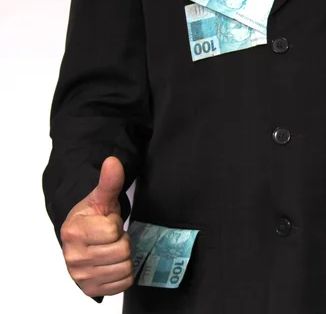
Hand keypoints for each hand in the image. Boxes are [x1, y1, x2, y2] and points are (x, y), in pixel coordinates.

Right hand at [60, 157, 133, 296]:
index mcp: (73, 232)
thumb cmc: (93, 218)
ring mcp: (81, 276)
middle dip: (122, 241)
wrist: (82, 239)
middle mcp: (73, 257)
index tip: (108, 223)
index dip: (117, 225)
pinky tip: (114, 263)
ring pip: (124, 268)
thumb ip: (109, 181)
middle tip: (112, 238)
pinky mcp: (91, 290)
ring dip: (125, 258)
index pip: (113, 231)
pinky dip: (124, 273)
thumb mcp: (101, 198)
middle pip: (122, 251)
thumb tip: (113, 161)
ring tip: (112, 249)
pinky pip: (123, 284)